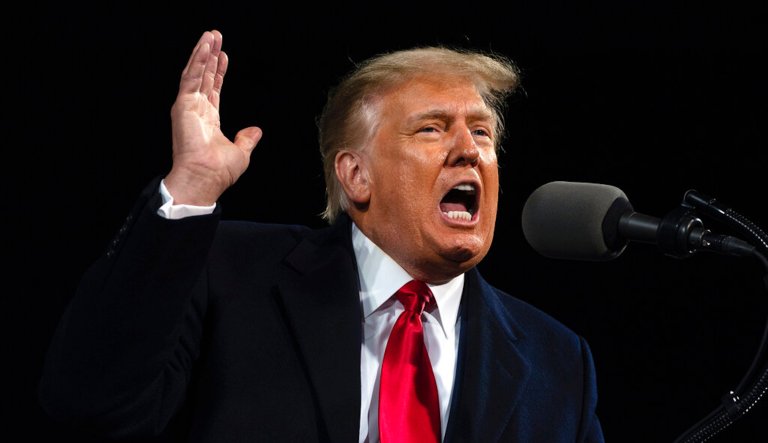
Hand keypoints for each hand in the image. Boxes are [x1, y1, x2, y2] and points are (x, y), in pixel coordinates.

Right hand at [164, 30, 262, 204]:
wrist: (205, 179)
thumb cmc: (218, 171)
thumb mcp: (241, 152)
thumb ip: (246, 139)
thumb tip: (256, 131)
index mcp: (208, 120)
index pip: (213, 89)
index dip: (219, 72)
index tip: (224, 56)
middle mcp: (196, 111)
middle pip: (204, 77)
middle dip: (210, 56)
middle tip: (215, 36)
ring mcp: (188, 107)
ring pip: (195, 73)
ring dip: (202, 53)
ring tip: (210, 35)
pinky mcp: (182, 105)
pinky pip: (190, 79)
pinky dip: (198, 62)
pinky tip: (204, 48)